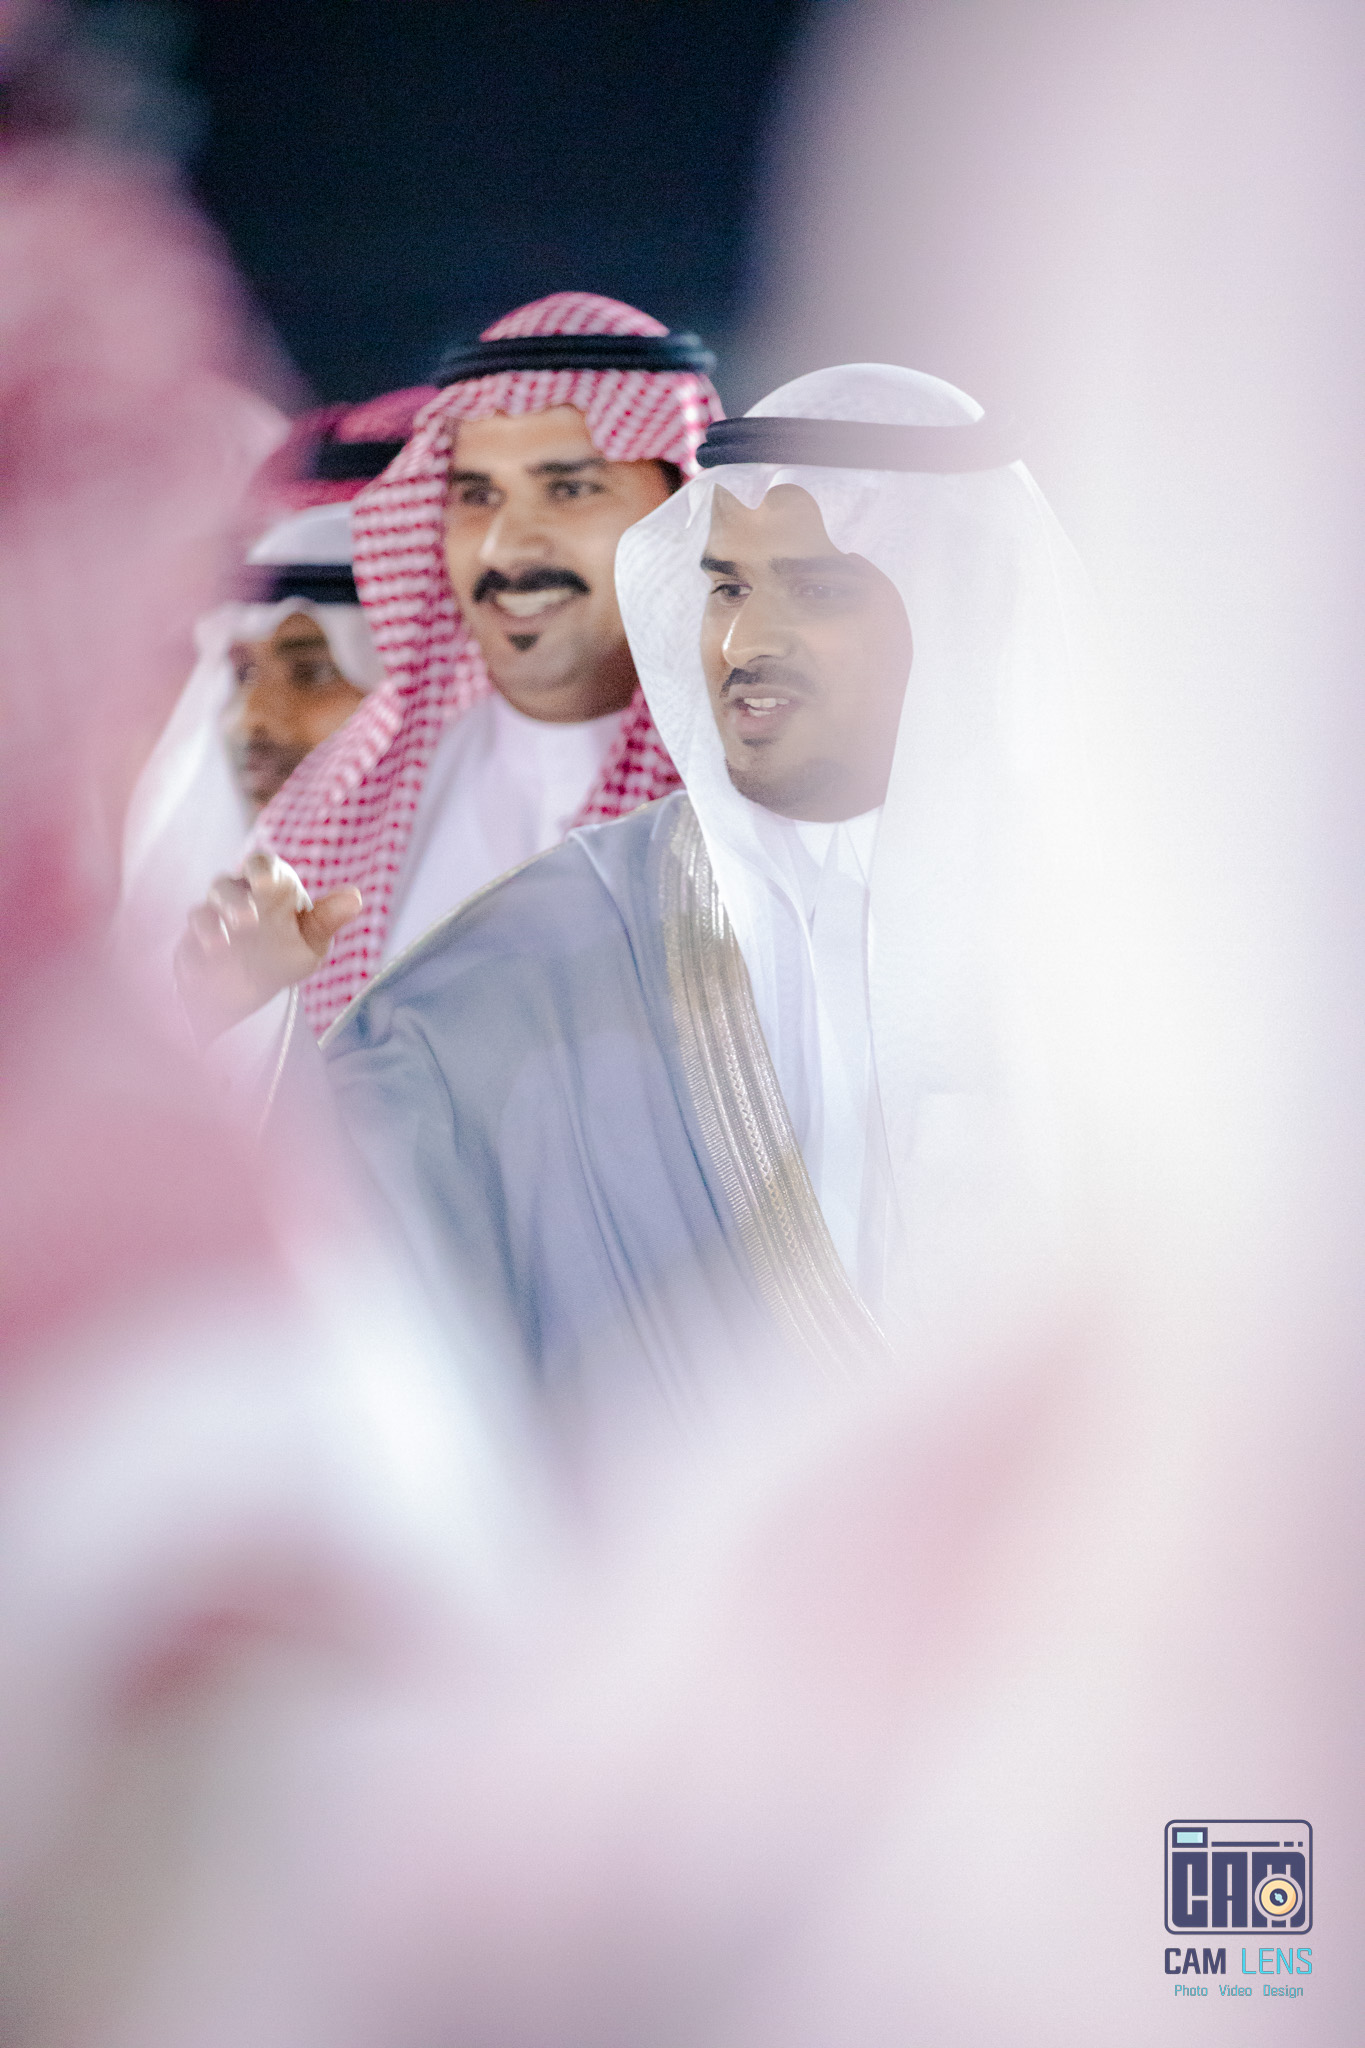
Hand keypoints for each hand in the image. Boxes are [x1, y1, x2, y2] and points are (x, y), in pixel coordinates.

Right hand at [174, 851, 362, 1041]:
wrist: (247, 990)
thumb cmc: (284, 955)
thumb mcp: (311, 943)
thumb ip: (328, 920)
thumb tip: (356, 897)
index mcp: (271, 887)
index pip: (263, 863)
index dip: (263, 868)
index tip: (267, 883)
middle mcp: (238, 895)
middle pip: (227, 883)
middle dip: (235, 900)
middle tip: (248, 922)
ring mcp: (212, 916)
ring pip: (204, 910)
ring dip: (213, 924)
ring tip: (223, 946)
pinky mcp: (193, 941)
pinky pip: (191, 937)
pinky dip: (200, 944)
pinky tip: (212, 956)